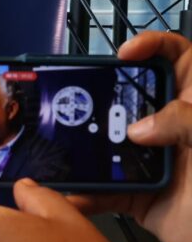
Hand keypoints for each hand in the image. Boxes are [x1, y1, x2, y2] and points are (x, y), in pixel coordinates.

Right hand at [68, 31, 191, 241]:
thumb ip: (184, 122)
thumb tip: (138, 129)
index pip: (178, 58)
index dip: (153, 45)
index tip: (125, 54)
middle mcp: (170, 128)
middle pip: (128, 98)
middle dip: (100, 95)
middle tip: (78, 98)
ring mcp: (151, 161)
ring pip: (108, 144)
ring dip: (83, 146)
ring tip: (62, 145)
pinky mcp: (136, 195)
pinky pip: (102, 191)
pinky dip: (83, 195)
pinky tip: (70, 193)